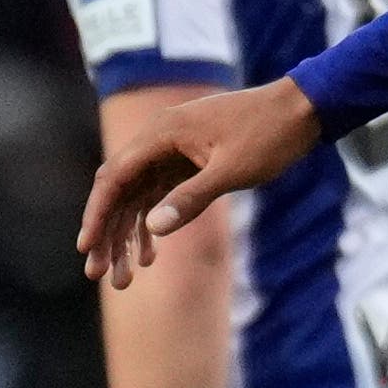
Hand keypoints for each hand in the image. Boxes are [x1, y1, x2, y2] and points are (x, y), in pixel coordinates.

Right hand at [82, 80, 320, 280]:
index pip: (115, 178)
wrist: (302, 110)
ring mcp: (172, 151)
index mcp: (161, 133)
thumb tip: (155, 227)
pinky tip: (149, 256)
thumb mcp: (232, 170)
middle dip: (108, 234)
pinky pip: (158, 195)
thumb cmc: (269, 135)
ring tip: (123, 277)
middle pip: (120, 192)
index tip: (86, 247)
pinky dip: (152, 224)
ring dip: (127, 236)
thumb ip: (192, 197)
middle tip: (98, 274)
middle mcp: (159, 139)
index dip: (97, 215)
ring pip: (137, 198)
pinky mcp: (188, 161)